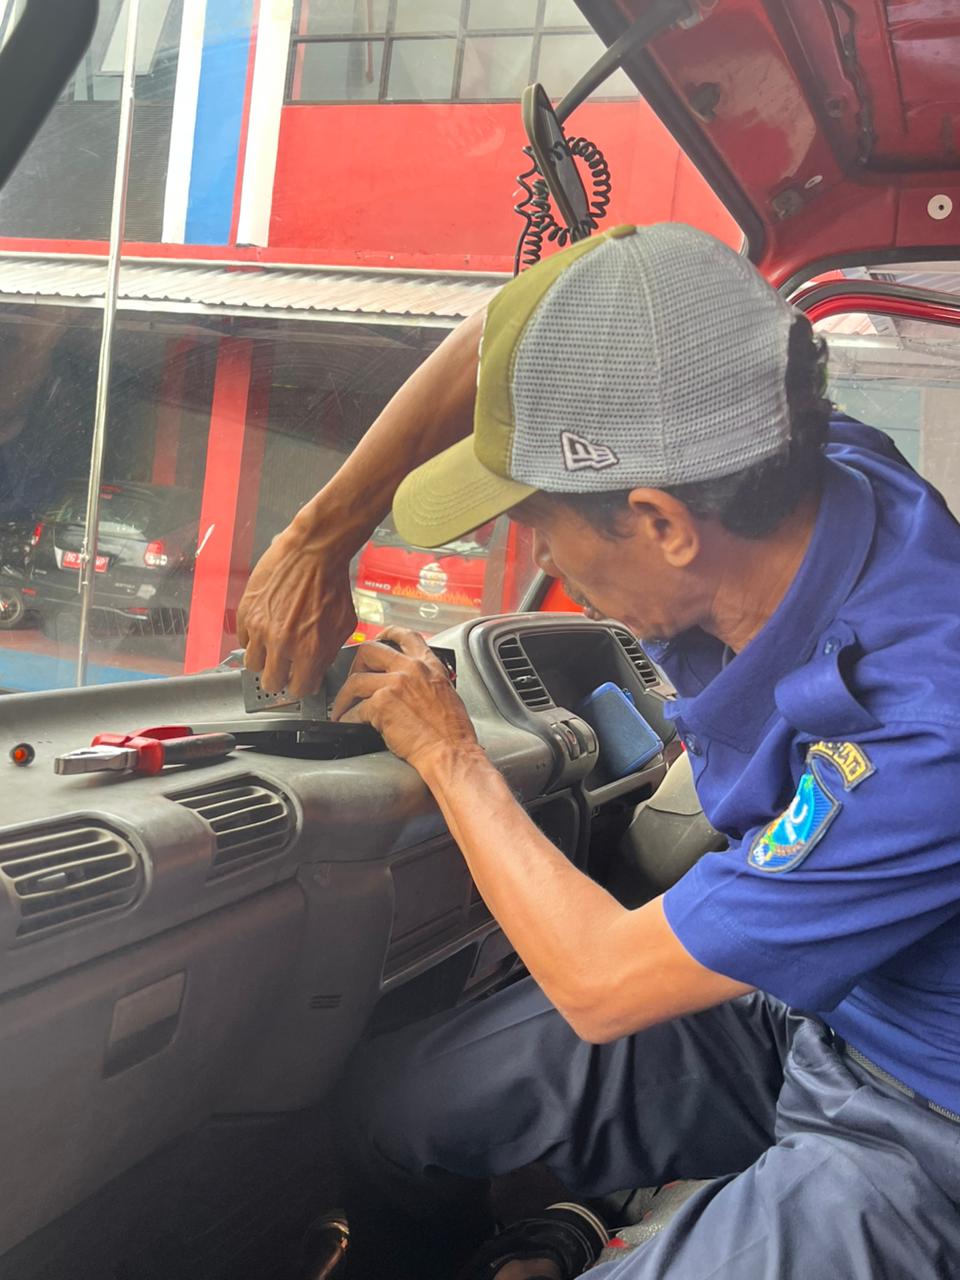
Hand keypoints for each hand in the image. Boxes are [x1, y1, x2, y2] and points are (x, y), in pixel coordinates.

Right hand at [238, 519, 357, 696]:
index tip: (300, 679)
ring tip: (273, 647)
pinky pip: (243, 640)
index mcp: (310, 651)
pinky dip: (253, 638)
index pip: (298, 690)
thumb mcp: (344, 626)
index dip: (300, 684)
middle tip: (284, 666)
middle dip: (280, 676)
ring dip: (263, 659)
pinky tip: (265, 628)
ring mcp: (260, 629)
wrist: (313, 552)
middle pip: (271, 683)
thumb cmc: (332, 584)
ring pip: (252, 665)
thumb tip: (317, 670)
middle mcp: (282, 644)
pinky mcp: (246, 613)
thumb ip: (328, 652)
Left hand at [331, 627, 478, 774]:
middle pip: (370, 651)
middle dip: (355, 664)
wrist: (451, 752)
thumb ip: (427, 682)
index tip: (378, 639)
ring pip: (355, 681)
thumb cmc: (453, 733)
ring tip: (342, 709)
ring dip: (344, 697)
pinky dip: (347, 719)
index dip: (387, 634)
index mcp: (429, 665)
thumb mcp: (446, 694)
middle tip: (353, 679)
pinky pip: (354, 710)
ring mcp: (395, 684)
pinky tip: (347, 725)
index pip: (405, 636)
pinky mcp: (382, 705)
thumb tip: (411, 688)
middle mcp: (411, 669)